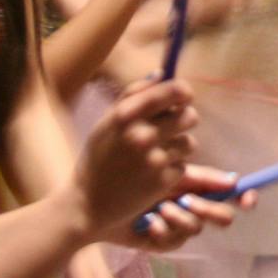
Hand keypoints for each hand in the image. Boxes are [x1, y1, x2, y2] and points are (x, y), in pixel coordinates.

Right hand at [71, 79, 196, 236]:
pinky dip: (173, 168)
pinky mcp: (164, 182)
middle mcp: (143, 135)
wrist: (88, 204)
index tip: (183, 96)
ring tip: (157, 154)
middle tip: (172, 127)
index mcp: (127, 115)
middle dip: (184, 119)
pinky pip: (183, 166)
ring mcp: (155, 160)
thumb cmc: (98, 158)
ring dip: (179, 146)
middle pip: (189, 116)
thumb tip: (161, 73)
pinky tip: (153, 173)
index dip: (183, 91)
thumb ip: (133, 94)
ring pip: (190, 143)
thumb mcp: (106, 122)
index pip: (173, 92)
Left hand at [115, 165, 256, 253]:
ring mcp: (180, 228)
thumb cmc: (136, 177)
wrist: (102, 198)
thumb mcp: (171, 170)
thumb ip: (204, 177)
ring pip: (197, 228)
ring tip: (159, 207)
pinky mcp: (166, 243)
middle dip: (208, 209)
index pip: (232, 194)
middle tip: (187, 200)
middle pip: (223, 217)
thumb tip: (235, 180)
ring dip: (179, 217)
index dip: (245, 197)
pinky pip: (175, 240)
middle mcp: (194, 209)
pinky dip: (162, 229)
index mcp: (199, 188)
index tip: (248, 197)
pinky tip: (148, 222)